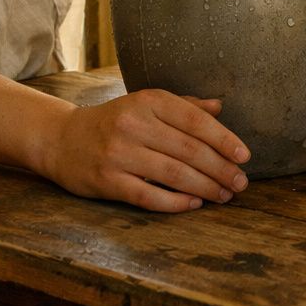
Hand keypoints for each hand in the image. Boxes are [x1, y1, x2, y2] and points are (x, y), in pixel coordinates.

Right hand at [37, 89, 250, 211]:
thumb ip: (184, 106)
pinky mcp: (107, 181)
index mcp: (148, 101)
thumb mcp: (146, 104)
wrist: (61, 139)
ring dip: (205, 187)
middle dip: (220, 169)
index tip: (244, 156)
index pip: (195, 121)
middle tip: (241, 182)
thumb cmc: (115, 121)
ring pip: (173, 174)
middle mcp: (133, 124)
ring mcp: (118, 153)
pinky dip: (176, 202)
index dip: (224, 139)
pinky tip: (195, 204)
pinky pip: (149, 195)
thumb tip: (220, 107)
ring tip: (225, 195)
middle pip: (188, 150)